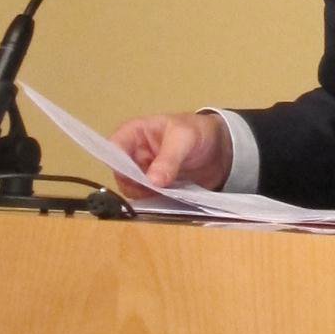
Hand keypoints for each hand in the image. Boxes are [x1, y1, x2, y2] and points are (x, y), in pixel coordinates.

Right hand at [108, 111, 232, 198]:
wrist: (221, 148)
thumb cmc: (198, 131)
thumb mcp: (185, 138)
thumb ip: (169, 158)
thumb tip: (152, 181)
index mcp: (134, 133)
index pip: (113, 149)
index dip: (118, 164)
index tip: (133, 178)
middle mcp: (134, 155)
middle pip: (121, 175)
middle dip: (135, 184)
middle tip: (154, 189)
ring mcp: (144, 173)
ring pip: (132, 190)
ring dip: (146, 196)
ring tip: (166, 194)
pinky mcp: (155, 189)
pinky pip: (147, 200)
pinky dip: (155, 203)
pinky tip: (169, 201)